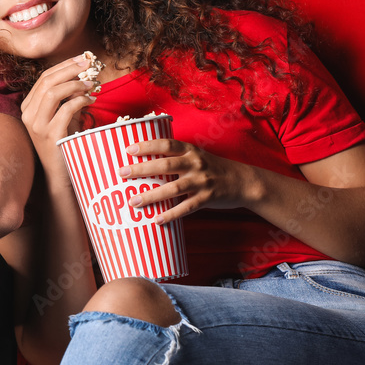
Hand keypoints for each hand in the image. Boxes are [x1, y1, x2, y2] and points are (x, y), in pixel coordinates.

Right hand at [20, 56, 95, 186]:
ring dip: (75, 84)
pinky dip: (81, 101)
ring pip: (53, 92)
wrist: (61, 175)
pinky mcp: (50, 135)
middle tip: (89, 64)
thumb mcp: (64, 116)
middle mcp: (28, 115)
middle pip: (47, 81)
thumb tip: (83, 75)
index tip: (82, 59)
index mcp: (28, 107)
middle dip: (70, 69)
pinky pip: (66, 109)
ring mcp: (37, 125)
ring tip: (91, 84)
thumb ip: (69, 97)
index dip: (64, 66)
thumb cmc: (64, 143)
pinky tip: (91, 100)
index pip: (44, 78)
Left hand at [122, 139, 259, 224]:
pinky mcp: (207, 198)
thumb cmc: (213, 168)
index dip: (147, 146)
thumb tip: (146, 163)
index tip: (128, 150)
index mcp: (190, 150)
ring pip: (173, 188)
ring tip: (134, 201)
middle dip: (141, 169)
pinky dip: (171, 214)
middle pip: (165, 165)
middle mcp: (195, 163)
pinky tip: (157, 219)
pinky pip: (186, 208)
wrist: (243, 181)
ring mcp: (202, 181)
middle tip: (122, 173)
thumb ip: (176, 158)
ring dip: (151, 195)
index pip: (165, 144)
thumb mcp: (196, 156)